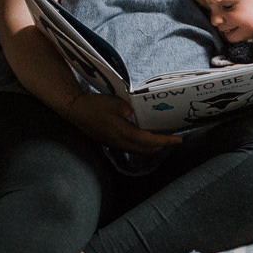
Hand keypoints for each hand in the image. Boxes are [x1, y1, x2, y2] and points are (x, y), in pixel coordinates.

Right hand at [66, 93, 182, 153]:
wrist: (75, 111)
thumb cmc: (92, 105)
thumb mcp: (111, 102)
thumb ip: (125, 107)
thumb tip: (133, 112)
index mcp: (122, 132)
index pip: (148, 141)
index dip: (165, 141)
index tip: (178, 139)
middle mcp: (120, 142)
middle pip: (146, 149)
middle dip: (162, 145)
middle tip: (174, 138)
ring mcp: (115, 144)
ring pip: (139, 151)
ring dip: (153, 146)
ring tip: (164, 138)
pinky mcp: (112, 142)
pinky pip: (132, 148)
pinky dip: (143, 145)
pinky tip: (146, 138)